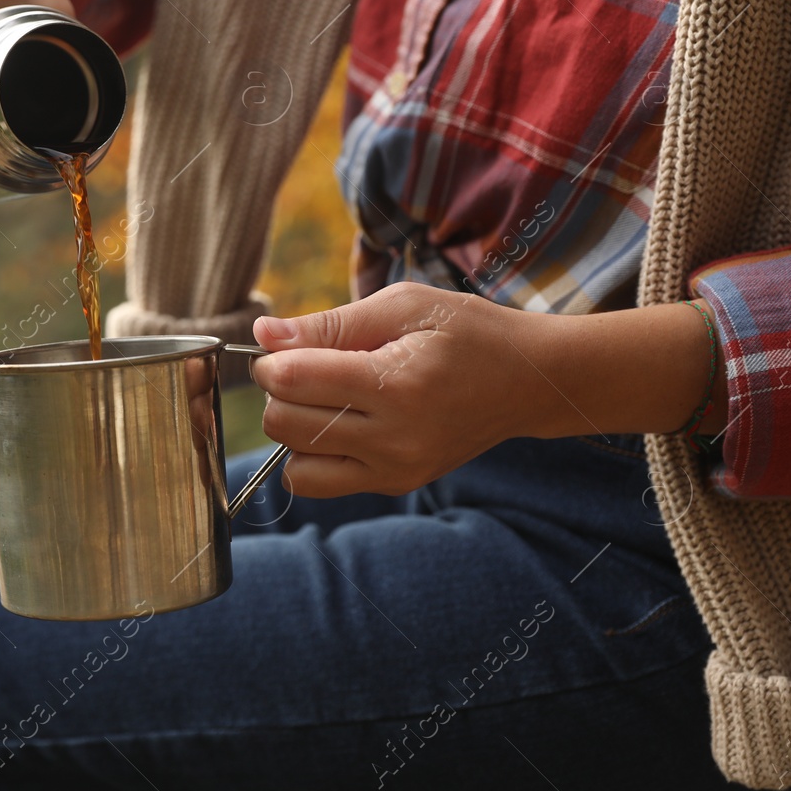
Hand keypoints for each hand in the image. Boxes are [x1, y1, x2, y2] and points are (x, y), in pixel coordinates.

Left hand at [250, 283, 723, 497]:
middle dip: (278, 392)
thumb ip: (329, 324)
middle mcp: (395, 436)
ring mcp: (396, 468)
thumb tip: (263, 335)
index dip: (271, 360)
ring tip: (324, 399)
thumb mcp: (403, 306)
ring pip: (295, 461)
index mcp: (397, 383)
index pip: (293, 380)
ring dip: (291, 427)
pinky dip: (311, 456)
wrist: (528, 381)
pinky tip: (337, 425)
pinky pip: (318, 483)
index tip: (283, 346)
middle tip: (306, 367)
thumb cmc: (465, 332)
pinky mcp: (396, 484)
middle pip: (284, 423)